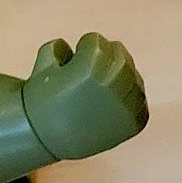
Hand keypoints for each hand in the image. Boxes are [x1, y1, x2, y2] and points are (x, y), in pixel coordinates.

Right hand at [23, 33, 148, 159]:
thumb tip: (82, 48)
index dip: (80, 49)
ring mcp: (127, 102)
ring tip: (97, 90)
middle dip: (102, 56)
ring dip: (116, 75)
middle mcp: (113, 82)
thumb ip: (60, 47)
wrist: (46, 142)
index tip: (71, 63)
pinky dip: (127, 99)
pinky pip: (140, 98)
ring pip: (132, 72)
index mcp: (91, 66)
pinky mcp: (136, 120)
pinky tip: (109, 106)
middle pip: (118, 51)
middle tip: (89, 70)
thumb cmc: (41, 101)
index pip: (95, 40)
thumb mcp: (43, 66)